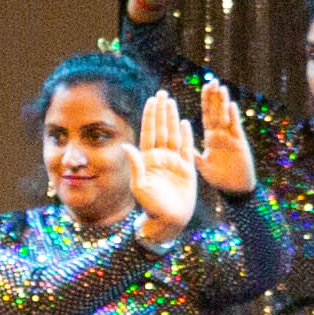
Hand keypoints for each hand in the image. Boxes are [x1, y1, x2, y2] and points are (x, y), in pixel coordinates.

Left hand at [128, 93, 202, 236]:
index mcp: (148, 159)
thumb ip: (135, 165)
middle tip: (162, 93)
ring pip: (174, 135)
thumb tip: (126, 145)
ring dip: (172, 119)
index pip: (149, 132)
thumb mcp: (140, 186)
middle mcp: (161, 158)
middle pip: (161, 129)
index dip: (150, 116)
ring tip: (171, 102)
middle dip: (161, 112)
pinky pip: (187, 148)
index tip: (151, 100)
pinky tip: (185, 122)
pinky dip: (187, 136)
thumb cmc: (151, 206)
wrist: (169, 220)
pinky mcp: (187, 169)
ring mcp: (174, 162)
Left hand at [193, 78, 261, 195]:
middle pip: (215, 112)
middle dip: (213, 97)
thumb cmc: (219, 178)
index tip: (201, 88)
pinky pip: (235, 128)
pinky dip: (233, 117)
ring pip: (225, 116)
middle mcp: (219, 136)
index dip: (205, 102)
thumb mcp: (200, 166)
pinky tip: (231, 105)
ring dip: (222, 102)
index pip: (205, 116)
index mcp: (210, 139)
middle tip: (212, 80)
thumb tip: (174, 145)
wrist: (235, 190)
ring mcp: (230, 138)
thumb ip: (191, 154)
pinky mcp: (239, 144)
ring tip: (220, 87)